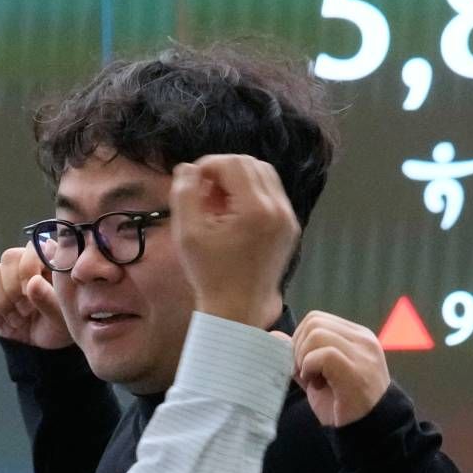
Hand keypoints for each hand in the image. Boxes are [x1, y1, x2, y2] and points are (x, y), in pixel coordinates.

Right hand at [0, 244, 73, 349]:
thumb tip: (32, 282)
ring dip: (4, 301)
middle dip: (14, 287)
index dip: (27, 269)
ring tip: (21, 319)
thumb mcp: (62, 315)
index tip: (31, 293)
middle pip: (8, 257)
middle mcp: (26, 263)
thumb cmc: (62, 321)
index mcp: (48, 260)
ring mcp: (7, 277)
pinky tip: (12, 324)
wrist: (48, 340)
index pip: (31, 248)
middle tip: (27, 310)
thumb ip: (49, 299)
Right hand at [169, 154, 299, 327]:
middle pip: (251, 164)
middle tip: (203, 193)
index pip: (233, 163)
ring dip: (237, 181)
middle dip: (223, 171)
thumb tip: (188, 169)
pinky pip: (271, 196)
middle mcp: (279, 210)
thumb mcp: (187, 233)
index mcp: (256, 210)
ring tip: (216, 204)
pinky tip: (231, 216)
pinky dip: (250, 195)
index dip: (208, 165)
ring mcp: (288, 219)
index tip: (192, 183)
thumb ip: (184, 193)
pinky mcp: (289, 229)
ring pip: (264, 177)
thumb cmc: (209, 275)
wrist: (237, 310)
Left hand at [287, 311, 391, 427]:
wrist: (367, 431)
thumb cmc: (343, 405)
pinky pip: (323, 354)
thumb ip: (300, 355)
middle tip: (304, 372)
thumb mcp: (317, 375)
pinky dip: (310, 367)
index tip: (303, 365)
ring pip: (317, 334)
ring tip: (312, 379)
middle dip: (299, 347)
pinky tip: (316, 384)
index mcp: (356, 337)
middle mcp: (363, 340)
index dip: (300, 340)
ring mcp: (363, 354)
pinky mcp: (357, 370)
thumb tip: (275, 336)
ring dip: (304, 358)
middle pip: (314, 322)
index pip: (318, 319)